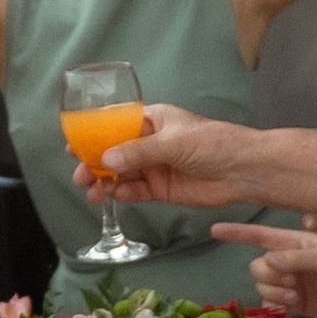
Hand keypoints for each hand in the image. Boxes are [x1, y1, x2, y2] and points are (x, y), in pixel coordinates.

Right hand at [72, 105, 254, 208]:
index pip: (116, 127)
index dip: (94, 137)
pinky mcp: (162, 189)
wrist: (243, 170)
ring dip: (106, 183)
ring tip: (93, 193)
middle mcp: (150, 143)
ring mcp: (155, 167)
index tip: (73, 147)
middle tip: (81, 177)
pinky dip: (123, 195)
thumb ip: (138, 152)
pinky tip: (115, 196)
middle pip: (114, 154)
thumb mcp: (172, 142)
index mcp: (153, 120)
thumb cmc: (213, 143)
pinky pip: (136, 192)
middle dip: (95, 164)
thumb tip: (106, 159)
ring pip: (122, 175)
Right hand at [212, 222, 316, 317]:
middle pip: (257, 266)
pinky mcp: (290, 302)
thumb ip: (297, 257)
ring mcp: (288, 282)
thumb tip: (268, 260)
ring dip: (275, 292)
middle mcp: (287, 260)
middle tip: (293, 281)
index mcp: (294, 241)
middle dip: (270, 275)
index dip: (237, 233)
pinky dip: (277, 305)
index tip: (215, 230)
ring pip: (262, 286)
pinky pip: (269, 303)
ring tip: (297, 294)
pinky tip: (295, 305)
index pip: (260, 235)